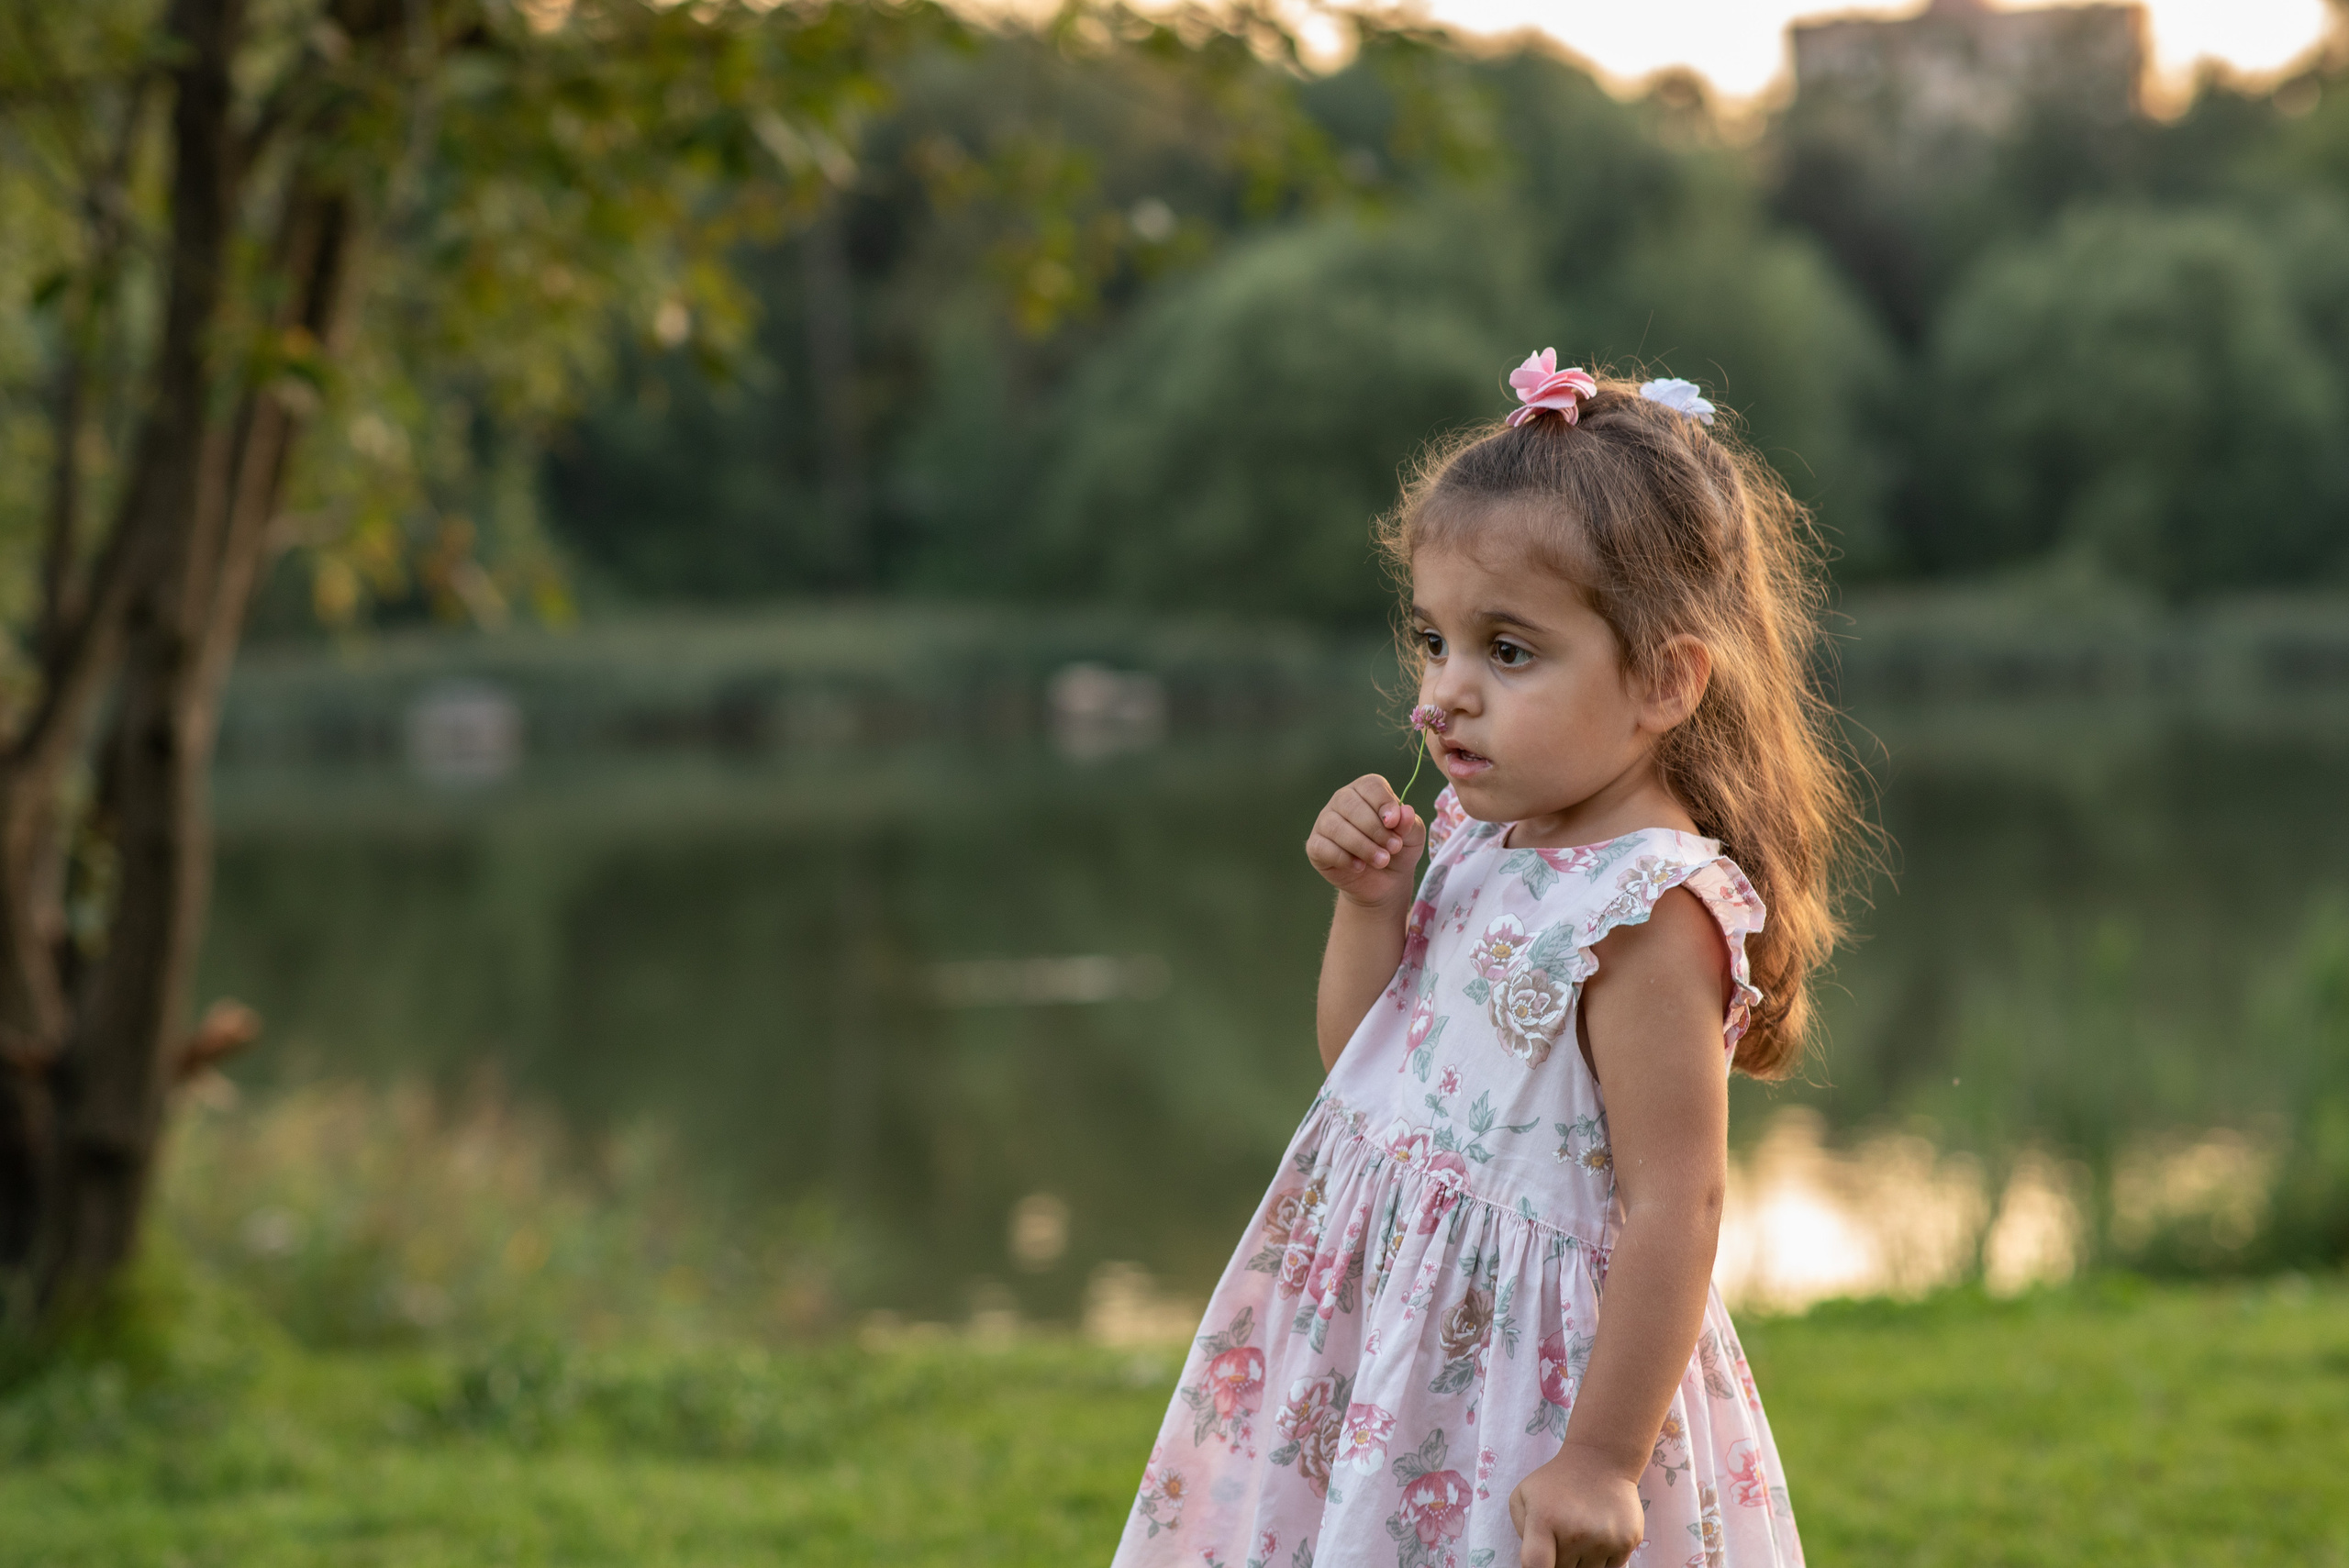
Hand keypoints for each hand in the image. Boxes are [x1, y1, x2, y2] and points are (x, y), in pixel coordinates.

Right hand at [1304, 774, 1425, 908]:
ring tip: (1381, 861)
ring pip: (1335, 826)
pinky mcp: (1315, 845)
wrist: (1385, 882)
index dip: (1383, 803)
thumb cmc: (1398, 850)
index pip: (1370, 786)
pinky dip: (1344, 858)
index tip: (1393, 823)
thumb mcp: (1412, 837)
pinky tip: (1360, 867)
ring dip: (1362, 846)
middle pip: (1350, 804)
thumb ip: (1409, 823)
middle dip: (1375, 829)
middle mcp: (1342, 801)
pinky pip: (1323, 847)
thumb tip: (1405, 811)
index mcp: (1366, 791)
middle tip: (1393, 848)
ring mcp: (1325, 822)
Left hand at [1508, 1444, 1643, 1567]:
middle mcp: (1576, 1532)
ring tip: (1581, 1534)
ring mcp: (1605, 1539)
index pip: (1536, 1565)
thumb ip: (1521, 1532)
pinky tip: (1598, 1536)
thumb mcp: (1523, 1495)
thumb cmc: (1556, 1482)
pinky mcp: (1628, 1542)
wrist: (1601, 1461)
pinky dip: (1603, 1560)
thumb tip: (1536, 1562)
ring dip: (1582, 1562)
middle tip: (1561, 1538)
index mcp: (1545, 1520)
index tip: (1541, 1566)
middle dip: (1559, 1561)